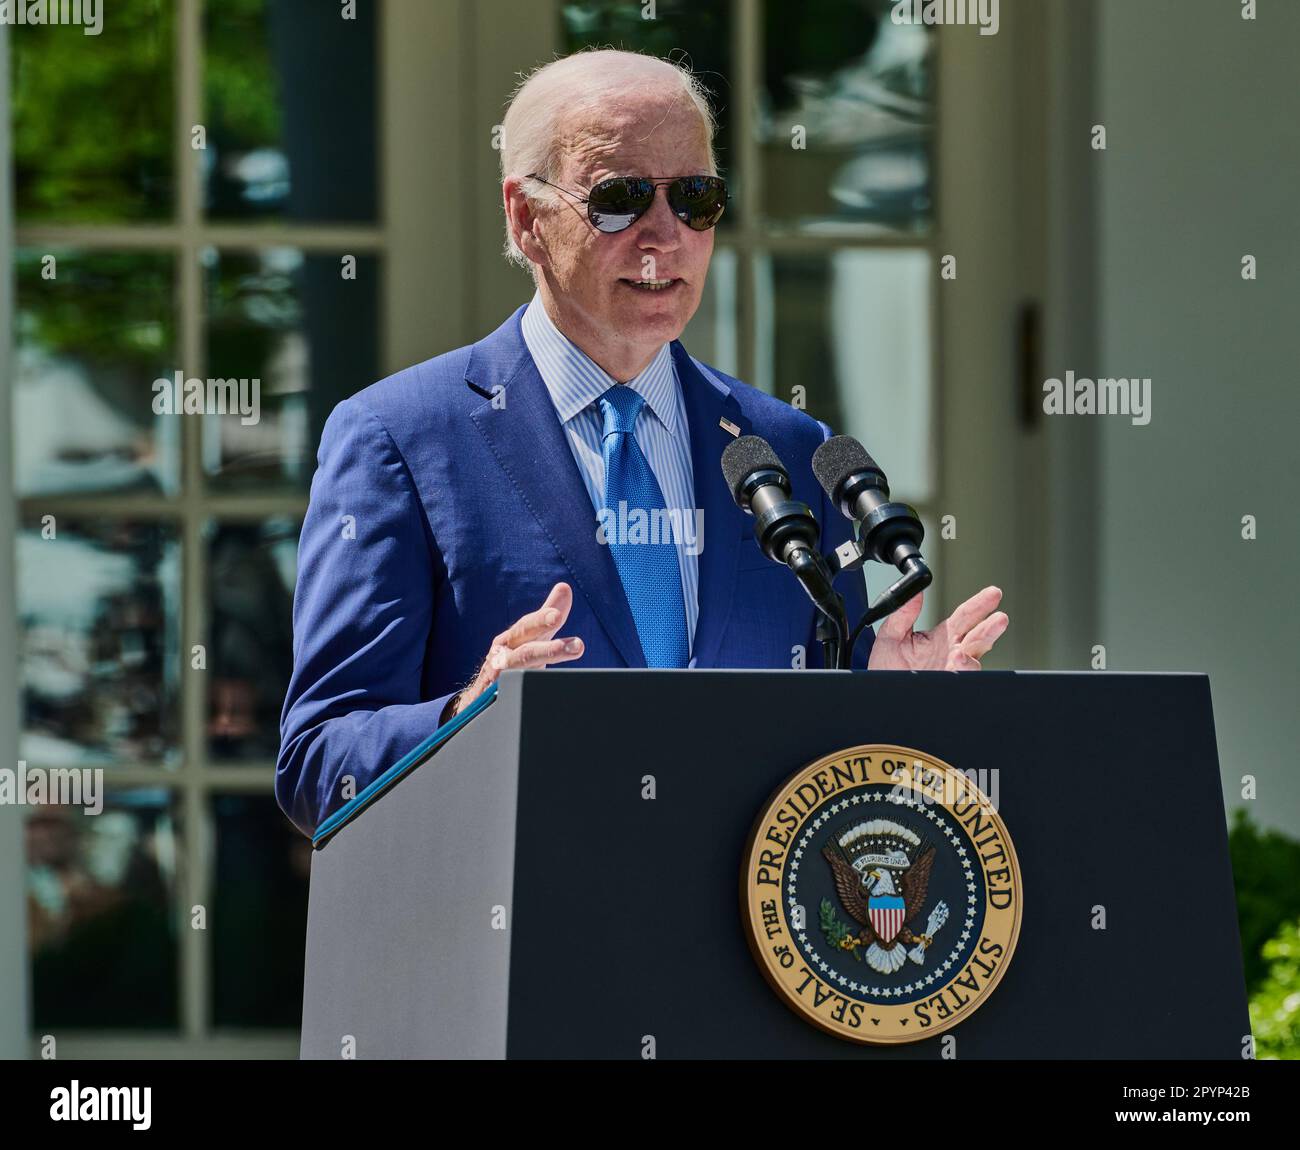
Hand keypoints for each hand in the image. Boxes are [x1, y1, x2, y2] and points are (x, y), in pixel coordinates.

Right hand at [444, 582, 584, 718]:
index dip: (541, 621)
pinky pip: (509, 699)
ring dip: (543, 672)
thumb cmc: (510, 660)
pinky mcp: (496, 702)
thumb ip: (547, 616)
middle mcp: (503, 657)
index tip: (557, 615)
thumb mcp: (529, 637)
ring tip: (570, 663)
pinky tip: (536, 695)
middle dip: (550, 650)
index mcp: (512, 640)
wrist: (480, 695)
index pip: (528, 628)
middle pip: (525, 653)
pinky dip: (517, 696)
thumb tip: (565, 588)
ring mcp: (498, 681)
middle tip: (578, 646)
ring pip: (519, 676)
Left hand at [866, 585, 1007, 671]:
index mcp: (942, 636)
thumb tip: (915, 591)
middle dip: (991, 627)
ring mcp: (953, 670)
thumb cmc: (887, 667)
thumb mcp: (890, 636)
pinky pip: (964, 677)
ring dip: (977, 653)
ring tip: (968, 645)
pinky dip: (964, 669)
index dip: (980, 604)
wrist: (880, 694)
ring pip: (975, 658)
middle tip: (1000, 618)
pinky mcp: (950, 684)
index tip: (994, 594)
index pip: (965, 616)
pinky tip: (959, 660)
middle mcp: (953, 652)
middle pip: (978, 637)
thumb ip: (903, 613)